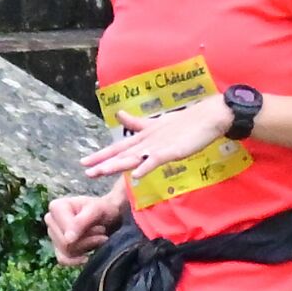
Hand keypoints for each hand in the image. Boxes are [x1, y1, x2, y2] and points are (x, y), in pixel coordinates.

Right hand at [44, 185, 126, 265]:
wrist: (106, 215)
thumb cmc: (101, 209)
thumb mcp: (96, 210)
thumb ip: (80, 222)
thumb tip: (68, 240)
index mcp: (56, 206)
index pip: (65, 231)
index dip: (83, 234)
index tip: (101, 229)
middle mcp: (51, 219)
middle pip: (65, 243)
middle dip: (87, 241)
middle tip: (102, 231)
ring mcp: (53, 234)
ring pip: (67, 252)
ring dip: (87, 247)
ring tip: (100, 237)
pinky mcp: (57, 246)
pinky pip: (63, 260)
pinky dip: (78, 259)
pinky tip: (88, 255)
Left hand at [79, 97, 234, 187]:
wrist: (207, 117)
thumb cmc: (184, 122)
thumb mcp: (156, 123)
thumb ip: (137, 122)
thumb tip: (119, 114)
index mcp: (143, 136)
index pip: (119, 147)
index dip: (102, 155)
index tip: (85, 162)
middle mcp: (147, 141)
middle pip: (122, 154)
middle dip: (103, 162)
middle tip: (86, 171)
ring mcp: (158, 146)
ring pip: (134, 157)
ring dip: (117, 164)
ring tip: (101, 172)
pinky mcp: (172, 150)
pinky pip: (156, 160)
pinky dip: (145, 167)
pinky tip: (136, 176)